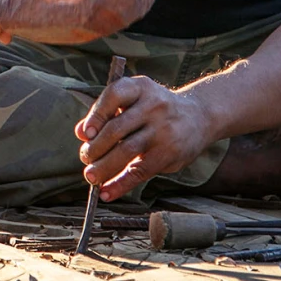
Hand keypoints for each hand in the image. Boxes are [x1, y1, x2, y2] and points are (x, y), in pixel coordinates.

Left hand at [74, 76, 214, 200]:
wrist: (200, 116)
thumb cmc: (155, 109)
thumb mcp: (134, 101)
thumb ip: (107, 113)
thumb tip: (80, 132)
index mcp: (140, 87)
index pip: (114, 96)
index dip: (96, 115)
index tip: (84, 134)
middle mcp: (153, 105)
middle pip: (117, 129)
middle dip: (95, 147)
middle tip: (85, 157)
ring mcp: (163, 129)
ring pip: (127, 151)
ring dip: (104, 167)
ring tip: (90, 177)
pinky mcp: (169, 153)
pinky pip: (140, 171)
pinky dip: (120, 184)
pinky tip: (106, 192)